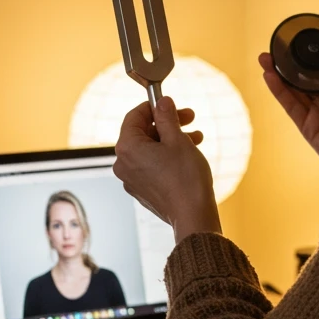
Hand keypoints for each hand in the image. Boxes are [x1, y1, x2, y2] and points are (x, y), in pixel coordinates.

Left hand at [112, 98, 221, 239]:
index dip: (153, 107)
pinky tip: (187, 155)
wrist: (192, 215)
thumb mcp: (177, 139)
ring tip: (195, 138)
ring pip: (149, 150)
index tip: (170, 104)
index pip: (134, 116)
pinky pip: (150, 165)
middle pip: (142, 133)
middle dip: (166, 124)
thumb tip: (162, 103)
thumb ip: (166, 117)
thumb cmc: (185, 178)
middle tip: (188, 118)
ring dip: (171, 140)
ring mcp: (131, 179)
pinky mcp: (142, 191)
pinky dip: (166, 156)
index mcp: (127, 148)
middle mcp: (123, 164)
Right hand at [260, 44, 318, 176]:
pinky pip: (290, 105)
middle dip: (287, 65)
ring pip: (292, 90)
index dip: (308, 59)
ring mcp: (315, 113)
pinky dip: (279, 91)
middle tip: (274, 48)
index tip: (297, 44)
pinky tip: (270, 76)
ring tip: (264, 58)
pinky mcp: (306, 125)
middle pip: (302, 79)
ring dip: (278, 74)